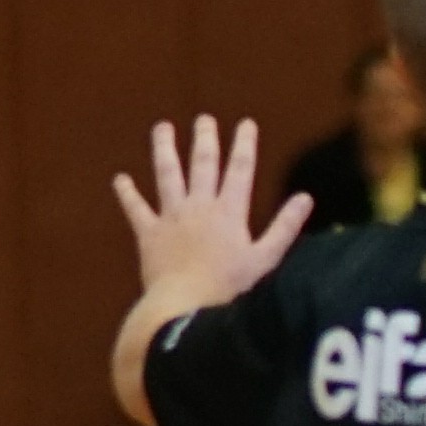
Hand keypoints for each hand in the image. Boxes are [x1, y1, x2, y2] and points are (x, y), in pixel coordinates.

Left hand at [115, 114, 310, 315]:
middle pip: (203, 165)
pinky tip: (120, 179)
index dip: (244, 145)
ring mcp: (171, 217)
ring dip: (165, 150)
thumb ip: (284, 227)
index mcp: (229, 212)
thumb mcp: (265, 258)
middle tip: (204, 119)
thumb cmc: (229, 287)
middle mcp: (199, 206)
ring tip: (162, 128)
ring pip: (167, 175)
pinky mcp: (149, 234)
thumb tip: (306, 198)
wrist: (184, 306)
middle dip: (205, 140)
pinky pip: (136, 209)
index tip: (246, 123)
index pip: (240, 170)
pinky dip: (128, 194)